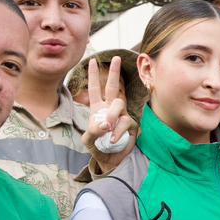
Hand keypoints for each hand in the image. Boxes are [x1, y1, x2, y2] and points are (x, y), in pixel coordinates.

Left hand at [81, 56, 137, 174]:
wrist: (110, 160)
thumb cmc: (98, 147)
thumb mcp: (88, 140)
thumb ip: (93, 130)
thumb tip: (105, 124)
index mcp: (98, 108)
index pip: (95, 89)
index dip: (93, 75)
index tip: (92, 61)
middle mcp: (111, 108)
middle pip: (113, 87)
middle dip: (114, 72)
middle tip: (116, 58)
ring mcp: (122, 116)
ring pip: (119, 105)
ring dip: (112, 115)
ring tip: (107, 128)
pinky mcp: (131, 125)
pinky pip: (125, 122)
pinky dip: (118, 131)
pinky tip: (113, 139)